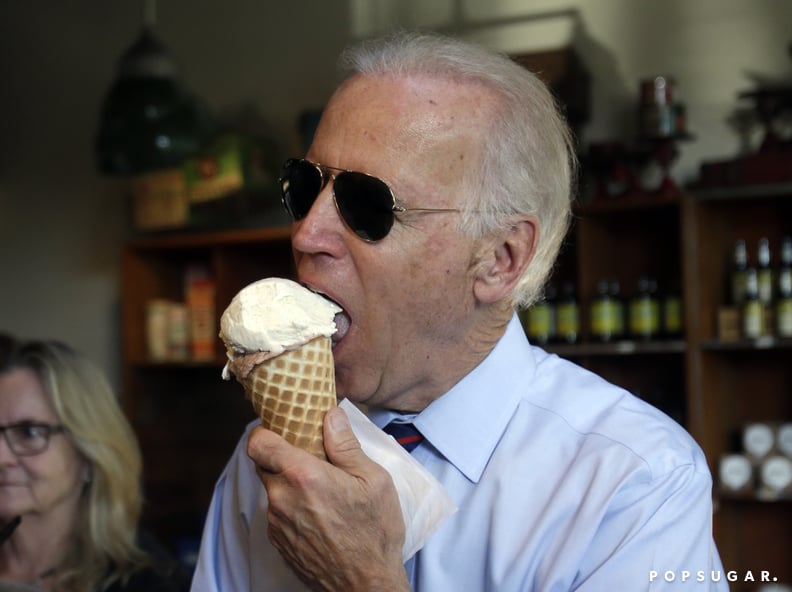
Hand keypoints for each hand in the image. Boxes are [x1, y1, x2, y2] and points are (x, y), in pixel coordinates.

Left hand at [247, 406, 410, 591]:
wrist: (366, 585)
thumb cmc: (375, 533)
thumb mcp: (373, 481)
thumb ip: (346, 445)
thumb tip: (331, 415)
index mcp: (303, 476)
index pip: (258, 443)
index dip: (265, 432)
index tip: (281, 429)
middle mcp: (281, 499)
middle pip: (263, 464)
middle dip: (282, 457)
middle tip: (310, 458)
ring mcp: (277, 524)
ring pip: (272, 490)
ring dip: (288, 485)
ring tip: (321, 490)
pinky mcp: (278, 543)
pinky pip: (277, 514)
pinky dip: (292, 507)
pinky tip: (320, 514)